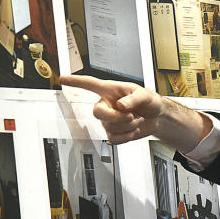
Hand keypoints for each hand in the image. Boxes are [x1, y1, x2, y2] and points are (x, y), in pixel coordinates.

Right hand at [59, 75, 210, 150]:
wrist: (156, 117)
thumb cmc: (149, 101)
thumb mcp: (145, 95)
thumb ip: (133, 98)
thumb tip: (121, 105)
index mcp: (110, 91)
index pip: (89, 84)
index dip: (75, 82)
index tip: (62, 79)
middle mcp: (106, 105)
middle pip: (97, 112)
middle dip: (115, 117)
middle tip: (131, 115)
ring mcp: (109, 121)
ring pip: (109, 127)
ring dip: (127, 126)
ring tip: (137, 119)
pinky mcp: (114, 133)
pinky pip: (114, 139)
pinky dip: (127, 136)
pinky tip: (133, 129)